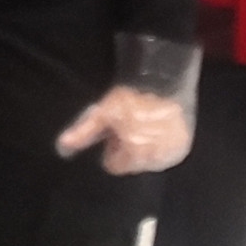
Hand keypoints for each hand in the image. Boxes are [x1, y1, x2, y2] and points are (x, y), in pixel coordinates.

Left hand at [56, 86, 191, 174]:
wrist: (162, 80)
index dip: (112, 148)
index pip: (115, 165)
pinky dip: (161, 146)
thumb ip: (83, 133)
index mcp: (133, 151)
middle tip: (129, 128)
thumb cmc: (129, 97)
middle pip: (132, 164)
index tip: (115, 133)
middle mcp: (155, 156)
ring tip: (144, 127)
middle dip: (127, 149)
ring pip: (150, 162)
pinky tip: (157, 129)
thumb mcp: (102, 113)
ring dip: (145, 149)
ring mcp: (171, 152)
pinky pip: (167, 155)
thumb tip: (62, 148)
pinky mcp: (182, 145)